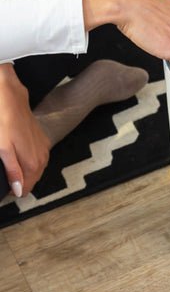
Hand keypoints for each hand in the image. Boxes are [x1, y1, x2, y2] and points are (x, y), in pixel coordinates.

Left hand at [0, 64, 49, 196]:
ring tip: (11, 165)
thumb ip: (12, 172)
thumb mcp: (3, 150)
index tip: (3, 186)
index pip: (24, 190)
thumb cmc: (4, 123)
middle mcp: (42, 158)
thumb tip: (18, 190)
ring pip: (35, 171)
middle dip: (18, 182)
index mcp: (32, 163)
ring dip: (24, 172)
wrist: (12, 101)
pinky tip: (20, 153)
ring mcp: (44, 150)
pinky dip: (29, 161)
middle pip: (31, 181)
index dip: (11, 191)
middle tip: (5, 175)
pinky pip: (38, 159)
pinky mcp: (43, 142)